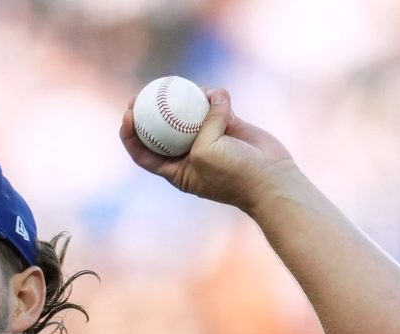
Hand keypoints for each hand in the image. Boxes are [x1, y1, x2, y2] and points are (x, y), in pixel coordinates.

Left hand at [119, 87, 297, 211]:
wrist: (270, 179)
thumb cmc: (233, 174)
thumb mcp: (206, 152)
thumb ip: (203, 123)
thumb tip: (211, 94)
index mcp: (175, 170)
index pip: (143, 153)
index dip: (130, 134)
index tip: (128, 114)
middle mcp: (189, 154)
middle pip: (162, 128)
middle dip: (151, 109)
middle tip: (146, 91)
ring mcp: (208, 138)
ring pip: (190, 112)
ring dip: (188, 98)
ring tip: (189, 88)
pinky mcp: (228, 126)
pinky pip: (216, 106)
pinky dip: (216, 97)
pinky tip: (216, 91)